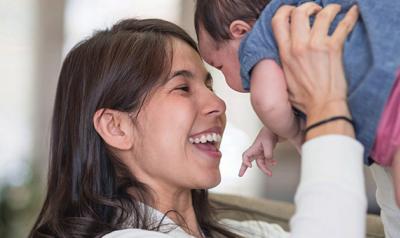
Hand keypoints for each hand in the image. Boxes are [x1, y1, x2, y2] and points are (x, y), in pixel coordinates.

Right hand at [239, 127, 277, 176]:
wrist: (275, 130)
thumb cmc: (269, 134)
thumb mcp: (269, 144)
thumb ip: (268, 154)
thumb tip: (269, 162)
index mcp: (254, 148)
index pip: (246, 156)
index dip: (245, 162)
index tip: (250, 167)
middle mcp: (256, 151)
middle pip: (248, 160)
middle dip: (243, 168)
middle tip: (240, 175)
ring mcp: (260, 152)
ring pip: (259, 163)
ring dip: (265, 168)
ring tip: (270, 174)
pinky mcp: (266, 152)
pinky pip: (266, 160)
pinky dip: (270, 162)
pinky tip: (274, 163)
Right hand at [272, 3, 358, 138]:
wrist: (322, 106)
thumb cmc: (305, 98)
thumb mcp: (285, 78)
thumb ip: (283, 61)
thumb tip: (285, 51)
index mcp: (285, 53)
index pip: (278, 21)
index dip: (285, 10)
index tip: (292, 10)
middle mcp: (298, 46)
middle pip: (299, 12)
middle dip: (308, 6)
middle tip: (315, 10)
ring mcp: (316, 45)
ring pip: (322, 14)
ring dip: (330, 8)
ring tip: (335, 10)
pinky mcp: (333, 48)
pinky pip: (343, 25)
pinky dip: (350, 16)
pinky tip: (353, 12)